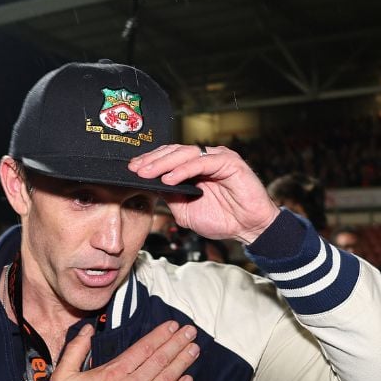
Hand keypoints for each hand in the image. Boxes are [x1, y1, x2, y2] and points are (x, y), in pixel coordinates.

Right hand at [24, 321, 196, 380]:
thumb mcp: (62, 376)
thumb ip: (75, 350)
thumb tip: (87, 329)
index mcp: (113, 373)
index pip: (143, 349)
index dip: (160, 335)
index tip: (172, 326)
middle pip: (159, 360)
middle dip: (177, 343)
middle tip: (191, 331)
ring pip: (167, 379)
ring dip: (182, 362)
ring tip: (194, 349)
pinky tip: (188, 380)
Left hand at [127, 145, 279, 244]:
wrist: (248, 229)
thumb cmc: (222, 219)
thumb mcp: (186, 210)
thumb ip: (170, 197)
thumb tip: (150, 186)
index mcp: (194, 167)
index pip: (168, 157)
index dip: (149, 162)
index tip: (132, 170)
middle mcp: (205, 158)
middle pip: (173, 152)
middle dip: (152, 161)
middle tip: (135, 170)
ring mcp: (217, 158)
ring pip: (185, 154)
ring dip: (163, 163)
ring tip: (148, 174)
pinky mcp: (229, 162)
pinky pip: (202, 162)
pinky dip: (183, 170)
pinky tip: (170, 179)